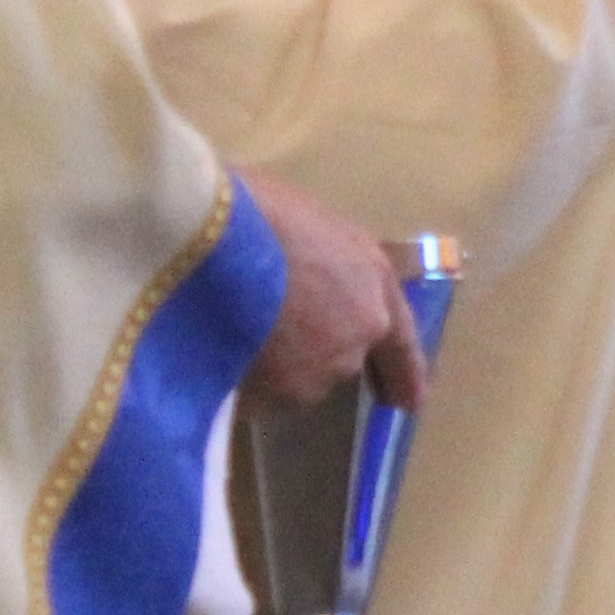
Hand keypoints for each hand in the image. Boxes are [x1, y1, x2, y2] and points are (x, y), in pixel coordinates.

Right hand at [236, 170, 426, 413]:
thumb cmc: (251, 212)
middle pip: (339, 358)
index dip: (404, 372)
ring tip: (231, 333)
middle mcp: (358, 334)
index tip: (409, 402)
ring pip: (296, 379)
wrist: (205, 240)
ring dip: (273, 366)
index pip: (400, 340)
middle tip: (272, 334)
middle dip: (310, 350)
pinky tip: (214, 355)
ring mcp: (317, 370)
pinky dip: (239, 384)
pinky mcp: (274, 396)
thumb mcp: (306, 223)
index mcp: (374, 282)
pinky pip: (257, 396)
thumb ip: (322, 263)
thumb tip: (309, 278)